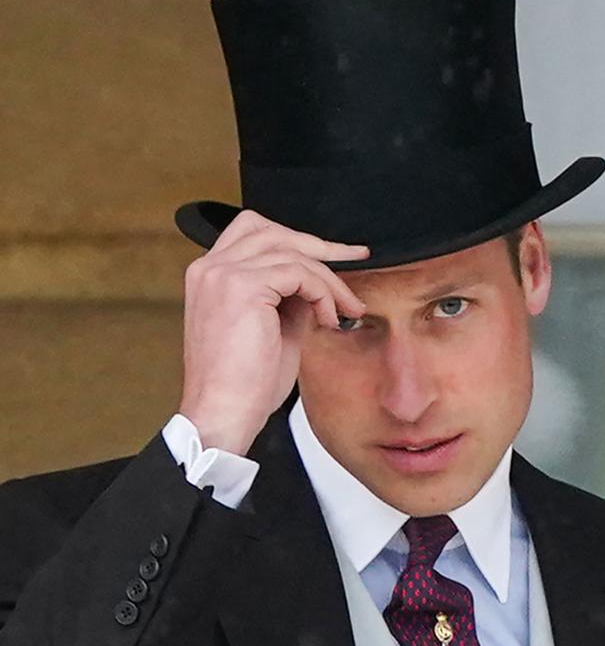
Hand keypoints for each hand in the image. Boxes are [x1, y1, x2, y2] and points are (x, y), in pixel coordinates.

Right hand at [178, 210, 368, 453]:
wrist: (225, 414)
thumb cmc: (244, 384)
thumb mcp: (273, 327)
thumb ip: (289, 297)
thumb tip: (318, 283)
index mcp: (208, 275)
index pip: (253, 232)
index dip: (296, 238)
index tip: (333, 253)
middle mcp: (209, 267)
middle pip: (272, 231)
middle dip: (319, 246)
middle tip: (355, 258)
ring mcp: (223, 274)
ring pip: (292, 253)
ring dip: (328, 280)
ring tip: (345, 309)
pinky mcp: (243, 286)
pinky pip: (299, 273)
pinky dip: (322, 293)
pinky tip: (328, 320)